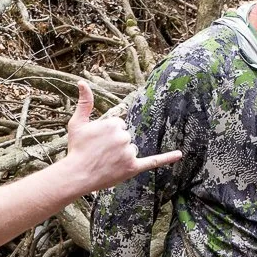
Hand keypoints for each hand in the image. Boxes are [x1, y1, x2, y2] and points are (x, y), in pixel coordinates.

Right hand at [61, 83, 177, 193]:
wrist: (76, 175)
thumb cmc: (76, 149)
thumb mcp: (77, 123)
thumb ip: (85, 102)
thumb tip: (82, 82)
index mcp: (113, 123)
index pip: (119, 126)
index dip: (107, 135)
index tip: (98, 142)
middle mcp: (123, 136)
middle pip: (126, 137)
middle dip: (115, 144)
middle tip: (100, 153)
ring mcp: (128, 152)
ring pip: (132, 149)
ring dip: (122, 155)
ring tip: (107, 162)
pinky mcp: (133, 167)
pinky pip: (153, 161)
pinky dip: (167, 158)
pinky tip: (179, 154)